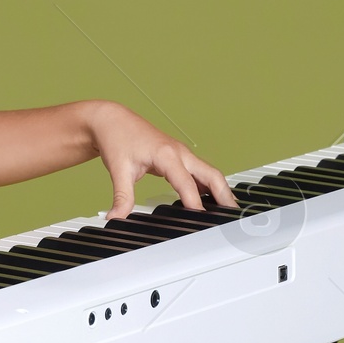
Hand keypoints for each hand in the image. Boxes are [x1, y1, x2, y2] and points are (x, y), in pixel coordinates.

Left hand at [86, 104, 237, 218]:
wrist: (113, 120)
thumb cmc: (117, 139)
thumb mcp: (118, 171)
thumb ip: (122, 197)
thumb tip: (116, 217)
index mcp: (167, 155)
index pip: (187, 185)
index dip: (195, 205)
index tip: (199, 222)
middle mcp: (180, 152)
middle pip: (211, 175)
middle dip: (223, 195)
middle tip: (230, 216)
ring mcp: (181, 153)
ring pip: (209, 172)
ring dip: (220, 190)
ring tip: (228, 211)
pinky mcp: (179, 157)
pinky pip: (199, 171)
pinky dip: (208, 185)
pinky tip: (211, 199)